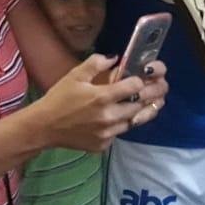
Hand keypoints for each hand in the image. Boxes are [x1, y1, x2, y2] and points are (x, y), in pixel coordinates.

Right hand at [34, 55, 167, 151]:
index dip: (139, 80)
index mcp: (102, 97)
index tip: (141, 76)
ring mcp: (107, 133)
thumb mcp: (75, 75)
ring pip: (134, 122)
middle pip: (139, 105)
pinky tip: (123, 117)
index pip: (134, 86)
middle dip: (150, 96)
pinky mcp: (103, 145)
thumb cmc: (59, 98)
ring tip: (152, 104)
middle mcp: (108, 117)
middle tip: (160, 89)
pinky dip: (123, 125)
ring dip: (142, 112)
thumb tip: (115, 58)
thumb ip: (96, 63)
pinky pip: (119, 133)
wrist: (44, 127)